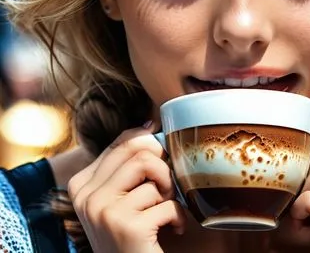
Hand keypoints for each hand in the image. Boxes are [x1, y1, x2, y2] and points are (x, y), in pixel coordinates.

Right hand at [68, 127, 186, 252]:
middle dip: (162, 167)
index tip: (158, 167)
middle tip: (166, 189)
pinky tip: (172, 231)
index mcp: (81, 184)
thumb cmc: (130, 236)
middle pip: (138, 150)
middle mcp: (86, 196)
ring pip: (151, 169)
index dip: (150, 148)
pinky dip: (178, 217)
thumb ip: (126, 165)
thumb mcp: (119, 197)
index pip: (123, 141)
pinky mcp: (126, 227)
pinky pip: (168, 203)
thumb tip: (150, 123)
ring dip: (169, 192)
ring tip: (166, 210)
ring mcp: (103, 211)